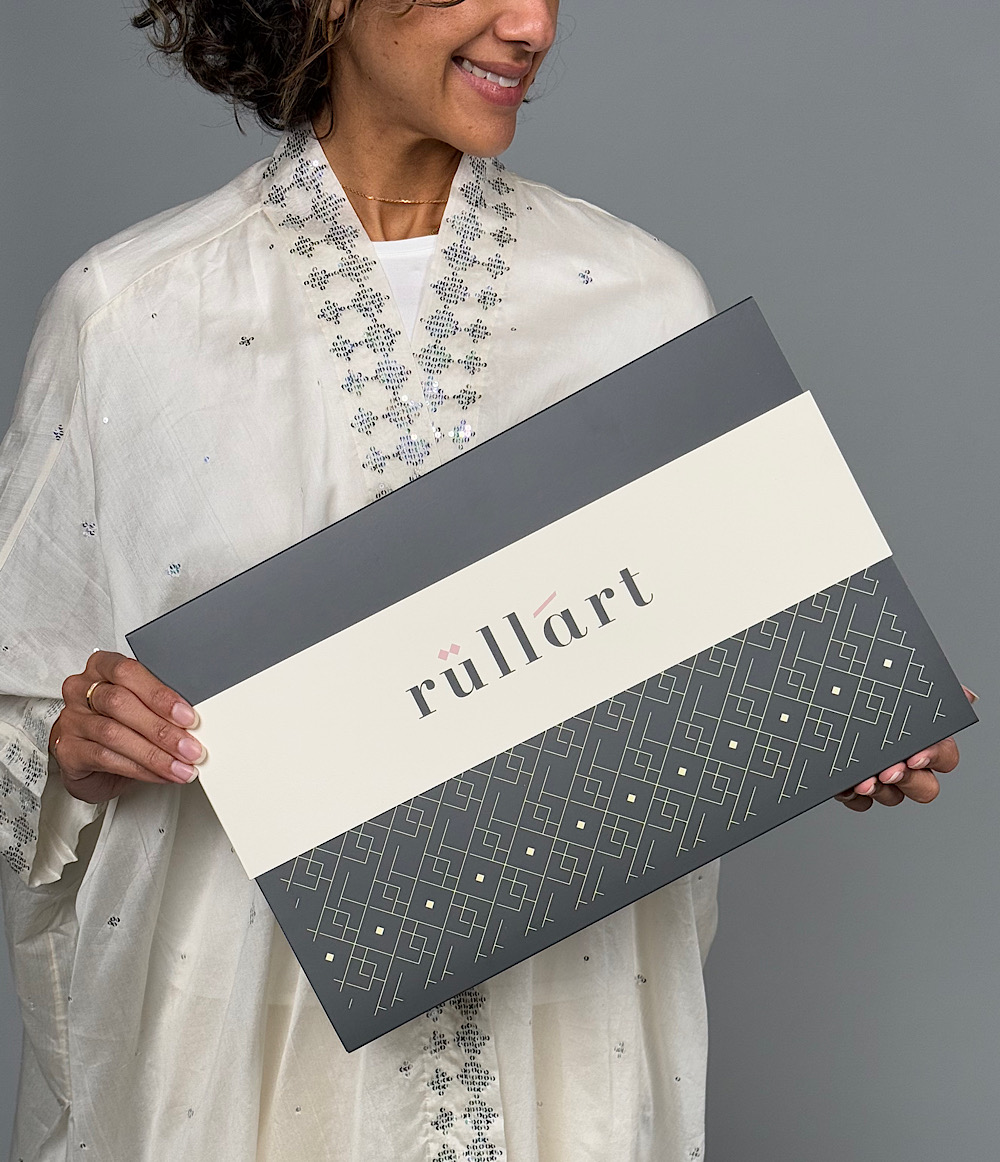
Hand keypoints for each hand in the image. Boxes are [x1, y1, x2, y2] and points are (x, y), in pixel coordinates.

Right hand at [49, 651, 205, 803]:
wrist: (89, 759)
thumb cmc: (118, 723)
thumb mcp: (139, 706)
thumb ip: (159, 706)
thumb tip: (194, 723)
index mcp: (101, 668)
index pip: (128, 672)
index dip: (159, 695)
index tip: (187, 716)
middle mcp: (81, 690)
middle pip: (120, 703)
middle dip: (161, 729)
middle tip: (189, 748)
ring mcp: (71, 720)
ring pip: (113, 734)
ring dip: (154, 754)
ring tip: (179, 766)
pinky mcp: (67, 750)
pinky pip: (105, 758)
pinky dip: (139, 768)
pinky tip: (159, 774)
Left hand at [834, 684, 977, 812]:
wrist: (825, 701)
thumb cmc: (866, 694)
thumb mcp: (895, 685)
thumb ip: (928, 690)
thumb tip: (965, 695)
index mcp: (924, 741)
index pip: (945, 757)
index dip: (933, 758)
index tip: (915, 755)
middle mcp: (908, 765)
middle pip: (925, 787)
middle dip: (908, 780)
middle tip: (887, 772)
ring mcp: (883, 780)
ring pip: (893, 797)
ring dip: (879, 791)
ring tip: (861, 780)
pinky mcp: (856, 789)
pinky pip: (861, 803)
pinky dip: (853, 798)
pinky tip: (844, 786)